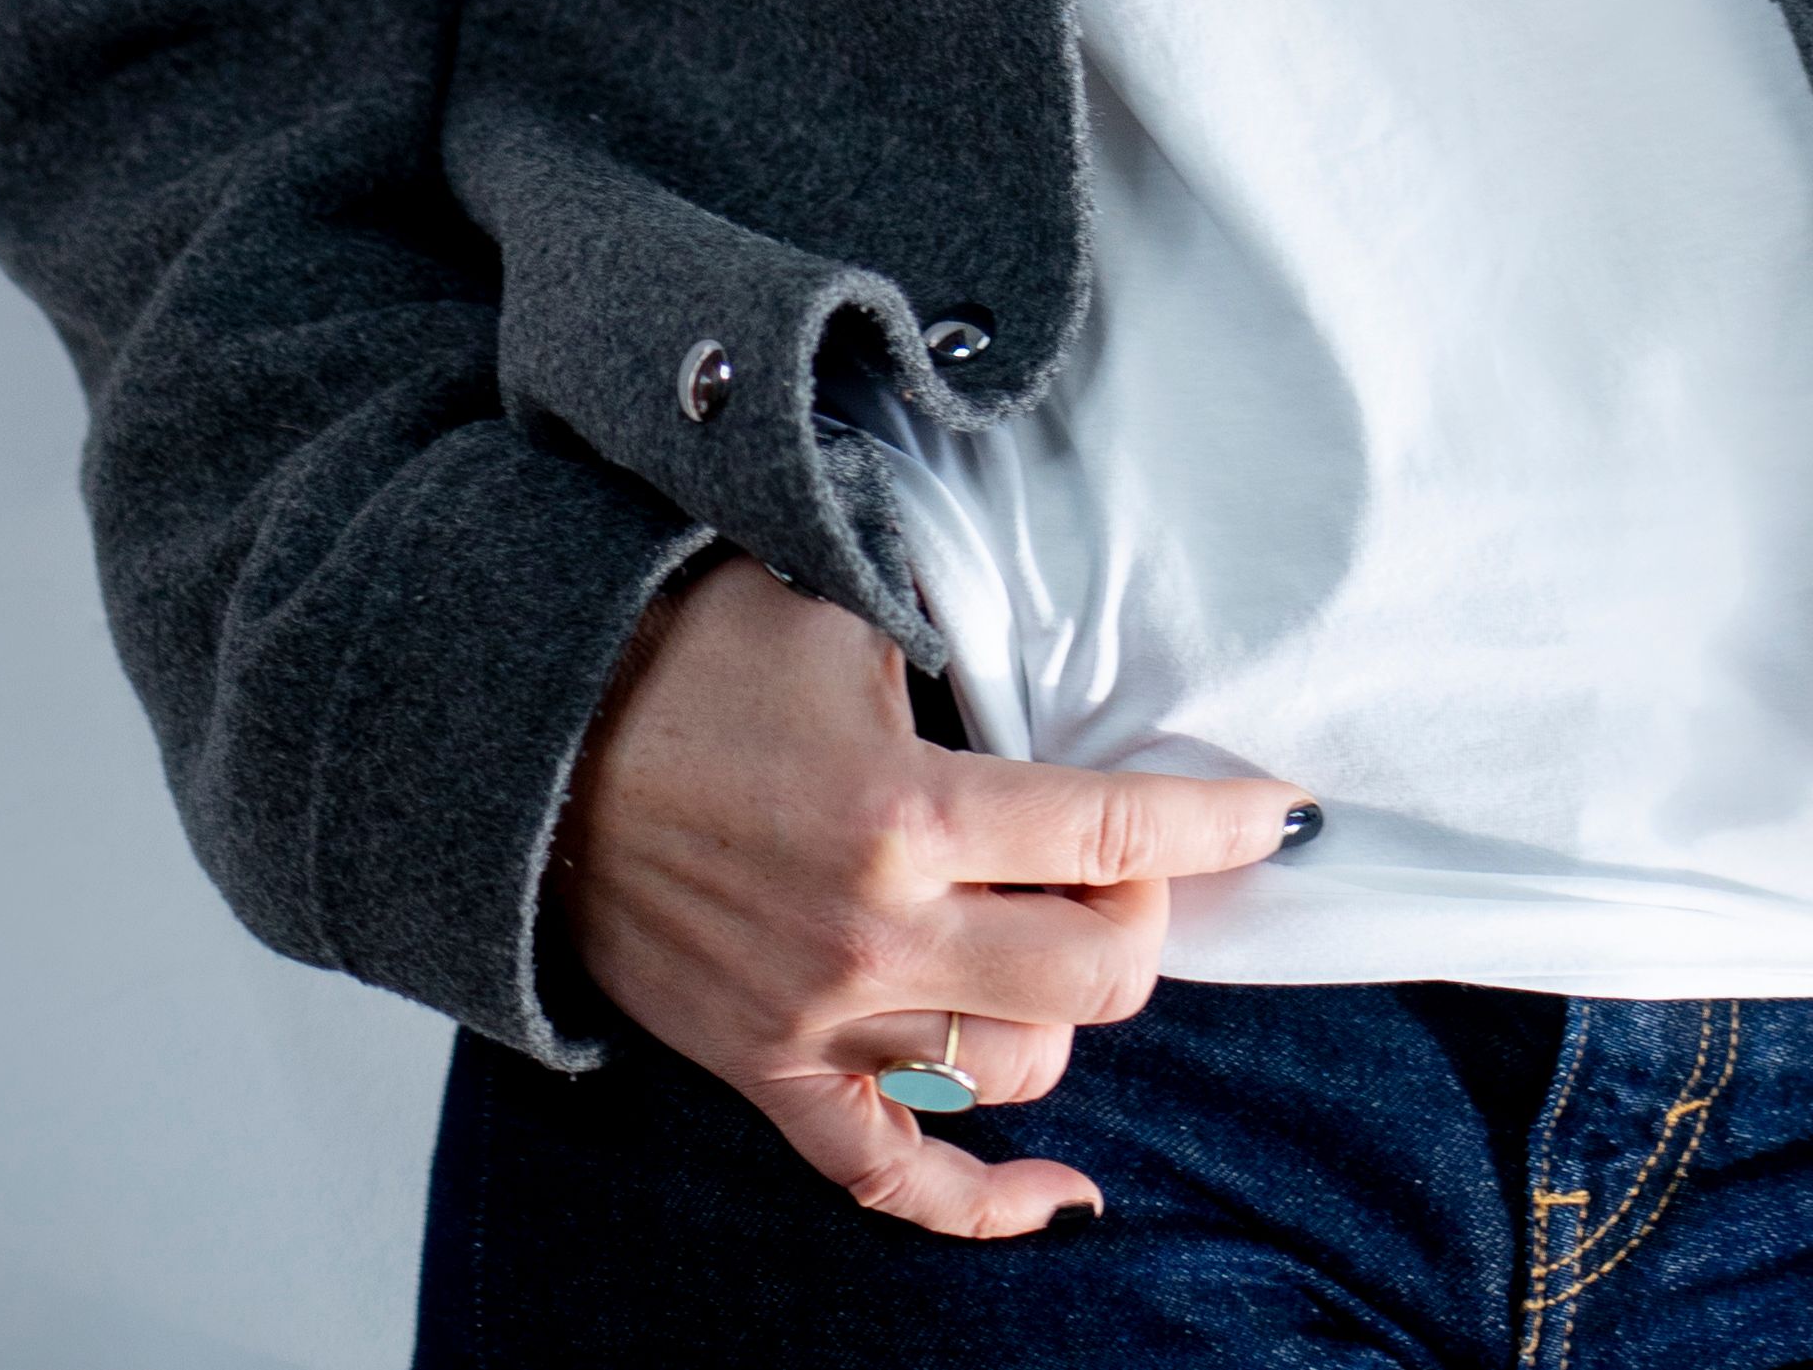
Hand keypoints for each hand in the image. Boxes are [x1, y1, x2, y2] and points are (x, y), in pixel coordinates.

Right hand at [553, 553, 1298, 1238]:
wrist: (533, 738)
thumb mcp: (841, 607)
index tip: (1280, 809)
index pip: (1112, 827)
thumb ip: (959, 651)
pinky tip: (1066, 1196)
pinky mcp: (768, 1069)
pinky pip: (893, 1177)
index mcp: (908, 812)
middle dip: (1147, 914)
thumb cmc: (694, 648)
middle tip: (1128, 861)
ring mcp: (820, 1019)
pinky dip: (985, 1205)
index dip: (1216, 817)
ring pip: (1019, 1069)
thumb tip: (1064, 670)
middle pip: (1097, 973)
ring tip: (1054, 937)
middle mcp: (877, 935)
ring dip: (1064, 1006)